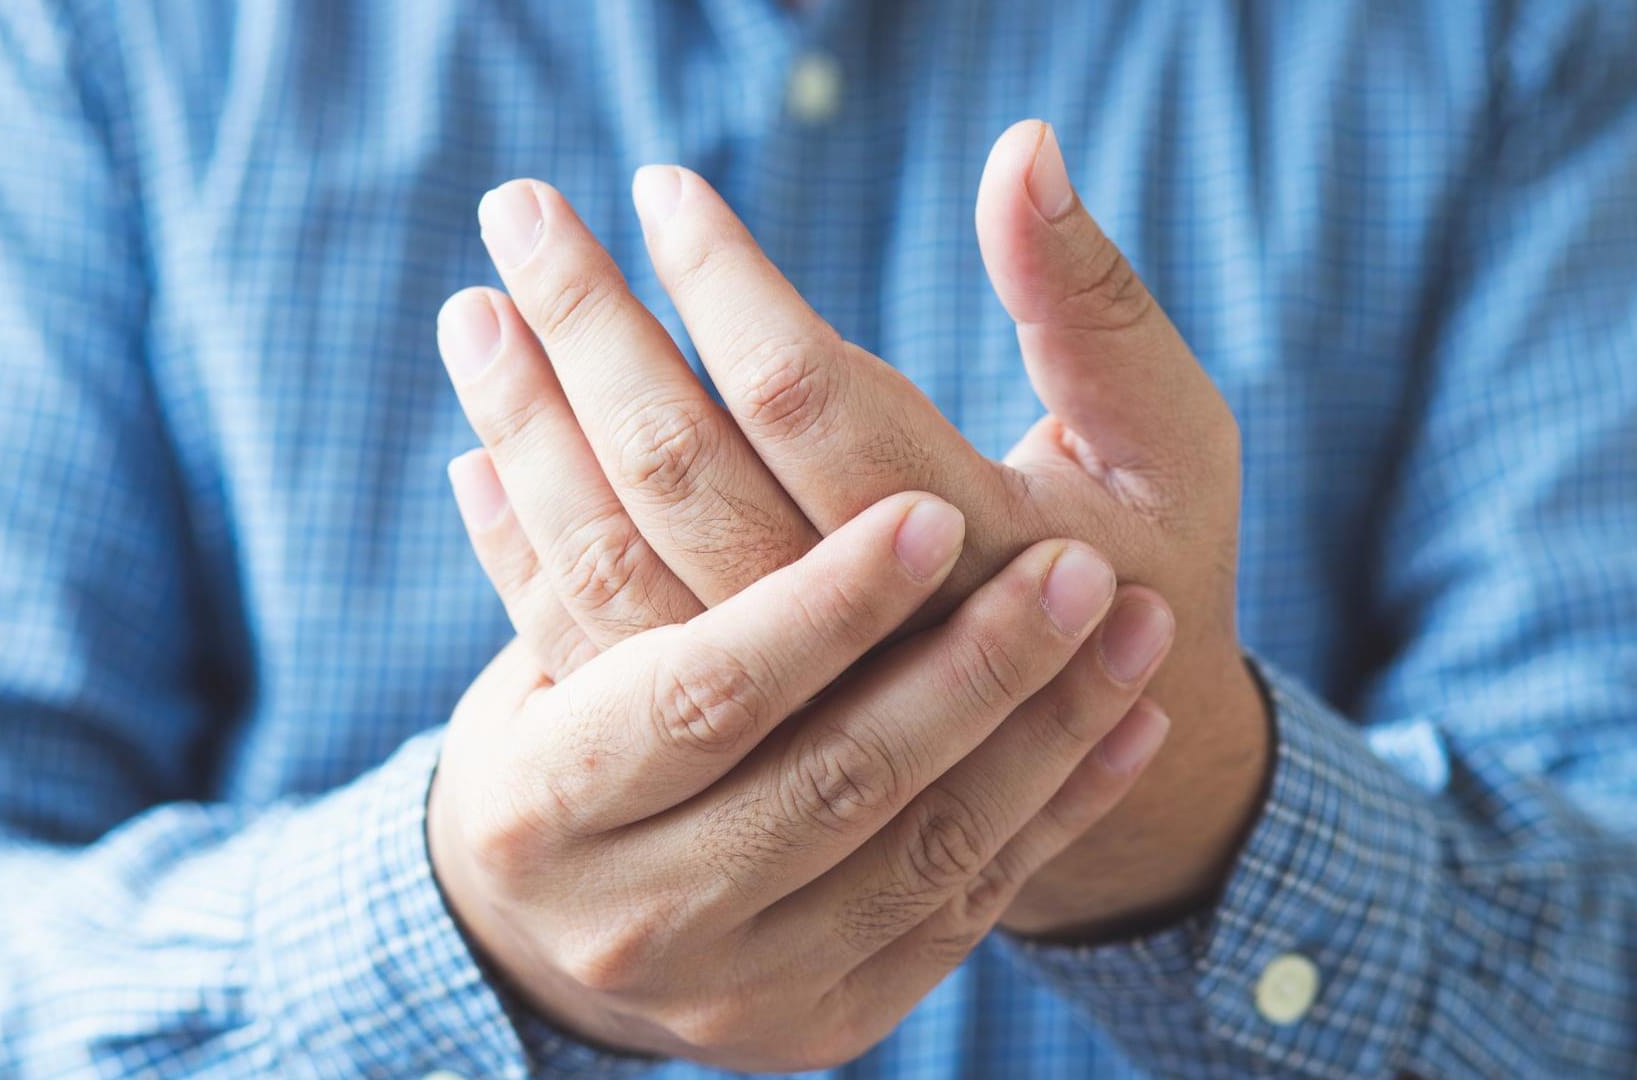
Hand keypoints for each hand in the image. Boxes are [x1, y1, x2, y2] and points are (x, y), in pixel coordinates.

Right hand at [429, 493, 1168, 1070]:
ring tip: (1134, 619)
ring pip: (921, 850)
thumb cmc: (568, 730)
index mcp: (545, 791)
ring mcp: (740, 981)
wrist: (580, 922)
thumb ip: (558, 507)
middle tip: (1081, 567)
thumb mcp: (545, 625)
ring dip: (1042, 731)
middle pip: (832, 778)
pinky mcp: (825, 1016)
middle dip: (970, 669)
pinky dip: (1057, 812)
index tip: (932, 516)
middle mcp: (638, 908)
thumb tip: (571, 380)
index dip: (819, 606)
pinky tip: (1135, 719)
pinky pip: (965, 911)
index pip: (702, 688)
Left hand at [439, 119, 1266, 932]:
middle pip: (685, 474)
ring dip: (532, 431)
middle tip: (522, 209)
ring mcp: (778, 713)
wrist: (1095, 770)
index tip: (659, 189)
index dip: (725, 286)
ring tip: (474, 312)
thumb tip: (1020, 146)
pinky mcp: (721, 749)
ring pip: (616, 563)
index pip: (813, 401)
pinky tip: (474, 459)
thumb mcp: (1162, 438)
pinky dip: (523, 552)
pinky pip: (592, 647)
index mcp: (979, 554)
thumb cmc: (1134, 569)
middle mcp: (861, 647)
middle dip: (592, 329)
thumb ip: (1088, 303)